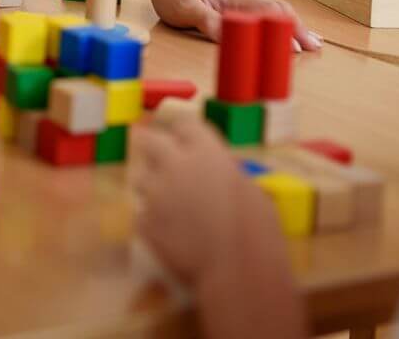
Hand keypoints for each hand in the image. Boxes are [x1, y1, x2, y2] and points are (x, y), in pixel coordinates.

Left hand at [132, 117, 280, 286]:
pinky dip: (152, 220)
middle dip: (152, 145)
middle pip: (149, 140)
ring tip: (168, 204)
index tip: (183, 138)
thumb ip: (229, 173)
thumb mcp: (252, 192)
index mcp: (206, 153)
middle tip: (158, 157)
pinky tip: (169, 233)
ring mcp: (155, 193)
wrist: (239, 275)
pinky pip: (142, 213)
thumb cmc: (258, 233)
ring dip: (151, 186)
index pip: (184, 124)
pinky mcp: (144, 221)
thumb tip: (222, 169)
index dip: (184, 132)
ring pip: (140, 178)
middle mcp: (174, 165)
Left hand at [146, 0, 321, 51]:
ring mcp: (242, 1)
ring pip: (276, 11)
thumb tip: (233, 37)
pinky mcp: (238, 6)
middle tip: (316, 49)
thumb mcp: (186, 11)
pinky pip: (266, 12)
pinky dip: (283, 22)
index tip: (296, 49)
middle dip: (298, 29)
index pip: (267, 13)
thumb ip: (209, 22)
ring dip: (294, 25)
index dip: (284, 30)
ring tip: (313, 42)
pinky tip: (289, 31)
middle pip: (278, 11)